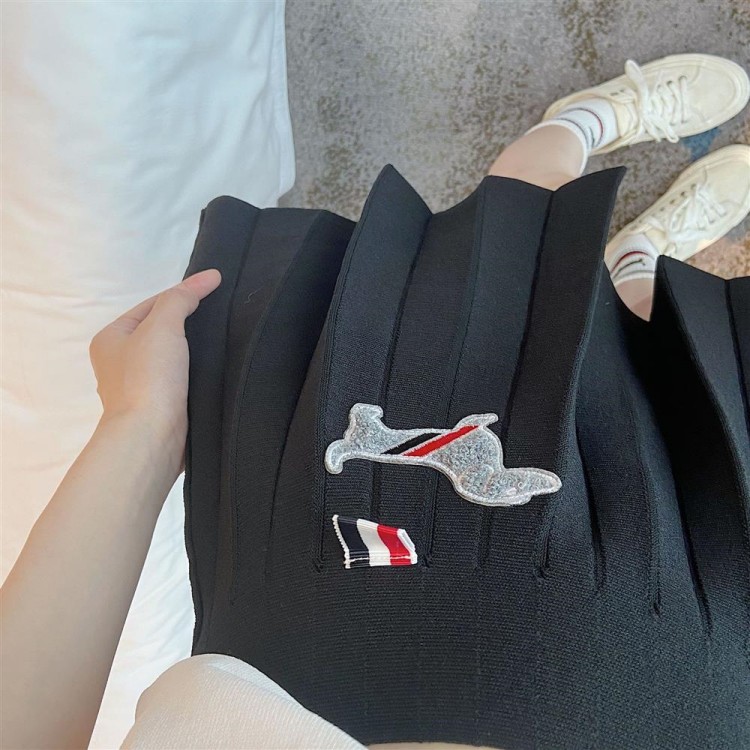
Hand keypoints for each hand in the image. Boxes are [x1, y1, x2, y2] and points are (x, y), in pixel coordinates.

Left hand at [89, 269, 221, 471]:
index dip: (182, 294)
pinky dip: (197, 374)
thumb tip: (208, 277)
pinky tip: (216, 370)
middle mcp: (119, 363)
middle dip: (189, 323)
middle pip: (160, 332)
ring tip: (225, 341)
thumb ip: (181, 299)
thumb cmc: (149, 378)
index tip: (216, 286)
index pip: (151, 305)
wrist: (151, 438)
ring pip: (172, 359)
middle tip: (223, 313)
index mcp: (110, 339)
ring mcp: (138, 388)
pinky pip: (180, 382)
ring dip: (195, 351)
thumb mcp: (163, 326)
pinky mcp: (158, 409)